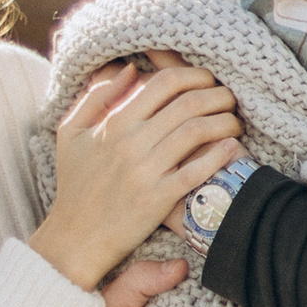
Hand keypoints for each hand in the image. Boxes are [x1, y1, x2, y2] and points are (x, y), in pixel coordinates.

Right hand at [31, 59, 240, 290]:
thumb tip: (131, 69)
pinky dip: (218, 156)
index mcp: (115, 122)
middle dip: (218, 95)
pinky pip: (195, 171)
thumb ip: (98, 96)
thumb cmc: (74, 183)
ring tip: (234, 122)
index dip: (195, 75)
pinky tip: (231, 148)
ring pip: (197, 132)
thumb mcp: (71, 132)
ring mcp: (146, 171)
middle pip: (188, 103)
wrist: (76, 237)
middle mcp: (132, 143)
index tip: (208, 80)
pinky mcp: (158, 199)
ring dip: (224, 121)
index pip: (165, 83)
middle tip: (230, 97)